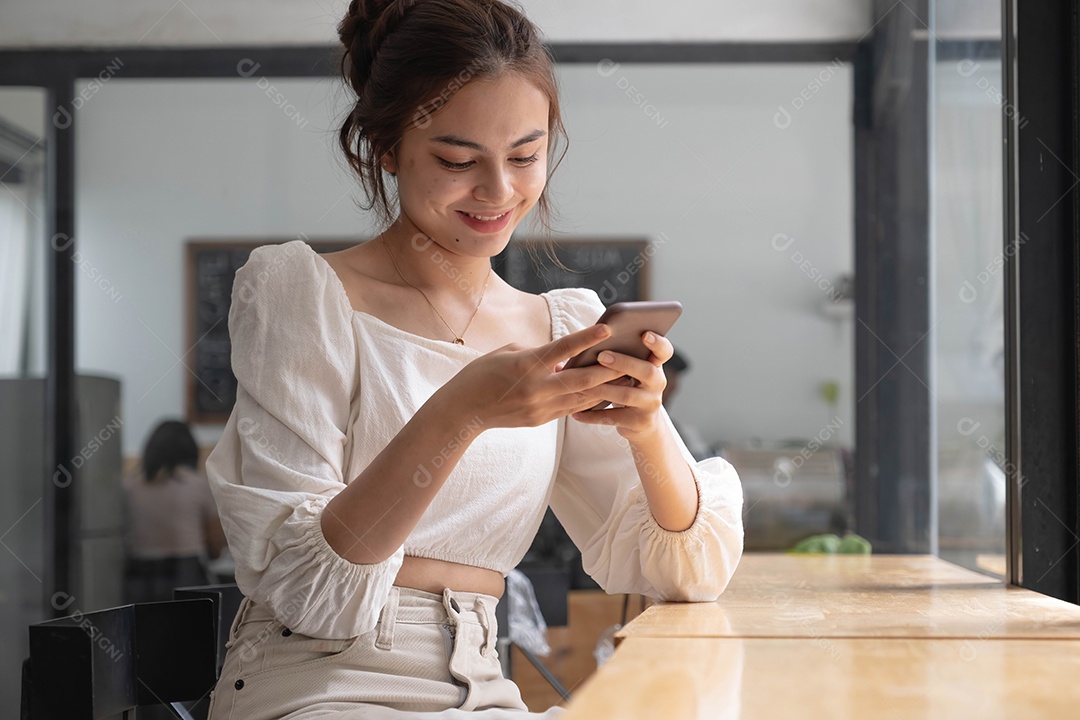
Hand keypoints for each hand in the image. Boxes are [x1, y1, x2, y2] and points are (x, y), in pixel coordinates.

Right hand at [443, 324, 624, 428]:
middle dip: (608, 370)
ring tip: (627, 378)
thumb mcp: (506, 353)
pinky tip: (605, 393)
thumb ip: (537, 353)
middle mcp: (536, 388)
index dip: (586, 338)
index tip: (607, 329)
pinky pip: (571, 409)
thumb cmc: (481, 374)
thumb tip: (561, 358)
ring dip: (605, 388)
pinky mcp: (540, 420)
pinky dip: (589, 400)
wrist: (463, 410)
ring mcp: (539, 407)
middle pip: (581, 379)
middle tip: (630, 359)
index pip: (562, 349)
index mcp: (526, 365)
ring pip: (581, 398)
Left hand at [570, 331, 672, 439]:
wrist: (643, 422)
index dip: (658, 343)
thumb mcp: (631, 369)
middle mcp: (658, 383)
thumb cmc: (629, 385)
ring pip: (626, 395)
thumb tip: (589, 340)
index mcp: (655, 365)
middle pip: (647, 371)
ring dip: (602, 389)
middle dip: (623, 362)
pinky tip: (576, 413)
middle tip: (601, 356)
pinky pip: (614, 418)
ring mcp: (650, 404)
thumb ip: (621, 354)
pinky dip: (593, 415)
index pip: (664, 351)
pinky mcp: (639, 422)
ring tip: (581, 385)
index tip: (644, 334)